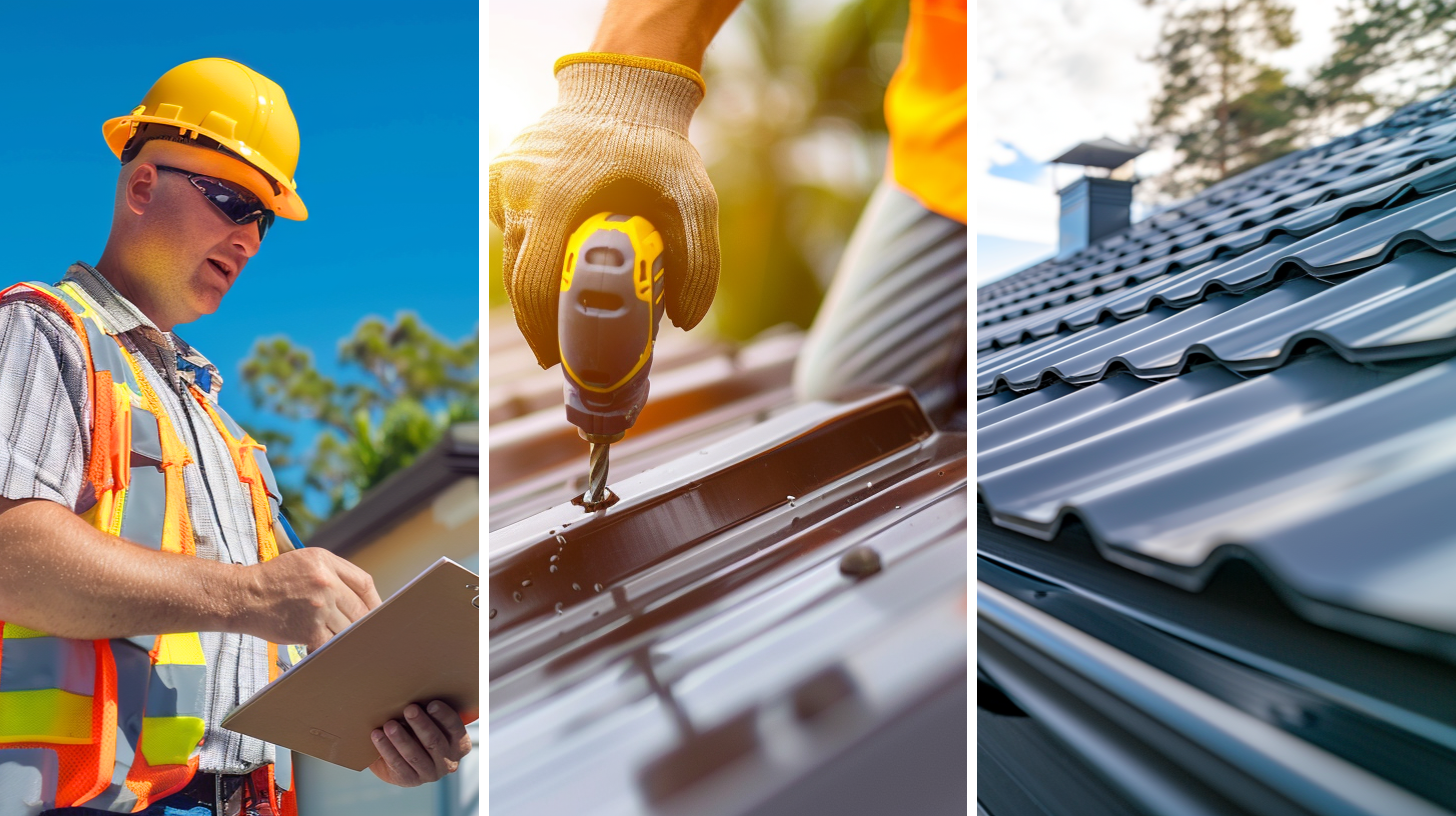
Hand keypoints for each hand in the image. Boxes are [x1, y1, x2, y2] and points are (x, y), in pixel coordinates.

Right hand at [238, 548, 380, 649]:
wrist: (243, 596)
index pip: (364, 583)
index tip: (377, 611)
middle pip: (360, 608)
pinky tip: (324, 646)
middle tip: (365, 631)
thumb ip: (334, 572)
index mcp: (326, 562)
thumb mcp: (305, 561)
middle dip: (363, 622)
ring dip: (346, 635)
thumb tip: (361, 595)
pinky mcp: (309, 630)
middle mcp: (325, 582)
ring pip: (348, 627)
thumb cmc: (274, 580)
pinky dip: (331, 647)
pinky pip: (331, 643)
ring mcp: (319, 607)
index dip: (374, 600)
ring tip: (341, 638)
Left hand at [369, 700, 472, 786]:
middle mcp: (449, 762)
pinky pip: (397, 764)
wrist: (408, 758)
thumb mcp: (432, 723)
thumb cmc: (421, 731)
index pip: (455, 728)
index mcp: (460, 745)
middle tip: (409, 709)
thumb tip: (413, 693)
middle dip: (421, 724)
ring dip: (401, 738)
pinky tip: (377, 736)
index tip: (431, 704)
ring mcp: (430, 774)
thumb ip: (429, 713)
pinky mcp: (411, 780)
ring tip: (389, 724)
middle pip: (434, 741)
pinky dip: (386, 749)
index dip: (444, 716)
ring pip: (414, 755)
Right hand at [489, 54, 720, 367]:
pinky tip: (561, 249)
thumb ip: (699, 263)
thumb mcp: (695, 200)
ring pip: (511, 255)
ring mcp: (504, 182)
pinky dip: (532, 248)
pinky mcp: (500, 176)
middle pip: (518, 281)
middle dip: (539, 322)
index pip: (536, 285)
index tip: (559, 358)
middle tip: (564, 350)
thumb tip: (683, 321)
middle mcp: (519, 191)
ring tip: (568, 307)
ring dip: (536, 284)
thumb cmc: (657, 145)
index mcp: (556, 199)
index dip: (545, 331)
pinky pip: (510, 228)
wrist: (623, 88)